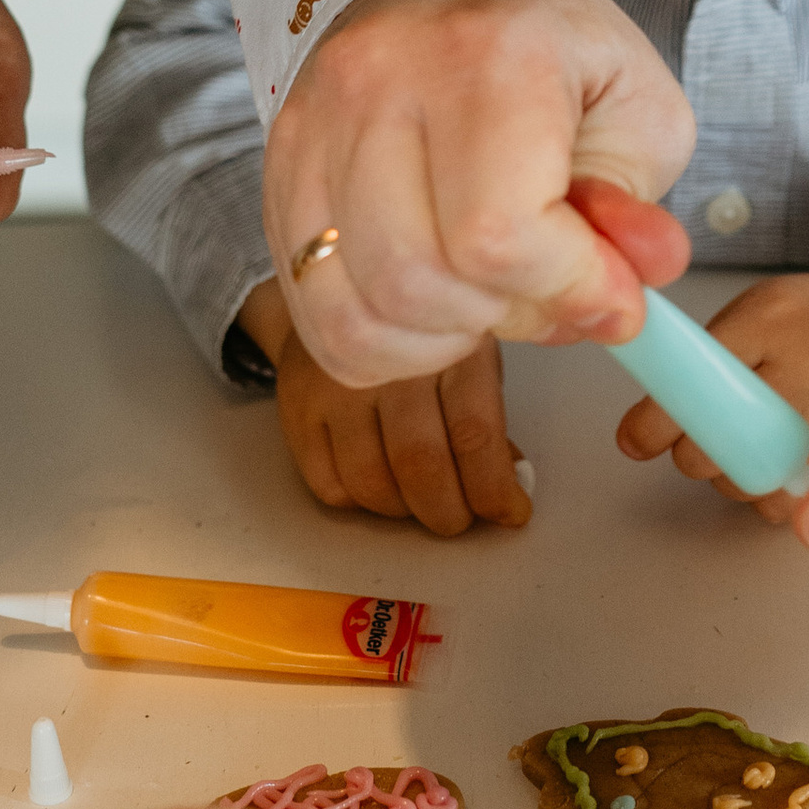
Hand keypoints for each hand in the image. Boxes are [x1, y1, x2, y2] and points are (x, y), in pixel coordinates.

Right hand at [240, 281, 531, 534]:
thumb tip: (509, 483)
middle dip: (449, 511)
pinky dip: (361, 502)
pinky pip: (328, 485)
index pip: (474, 433)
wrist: (338, 290)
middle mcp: (388, 364)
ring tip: (421, 503)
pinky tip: (381, 486)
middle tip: (460, 518)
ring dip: (405, 511)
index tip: (510, 512)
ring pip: (372, 483)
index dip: (494, 488)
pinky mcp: (297, 409)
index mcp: (448, 344)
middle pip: (420, 464)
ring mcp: (336, 386)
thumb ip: (488, 416)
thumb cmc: (420, 333)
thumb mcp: (470, 354)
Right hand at [264, 0, 693, 382]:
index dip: (565, 290)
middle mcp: (378, 80)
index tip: (611, 295)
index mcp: (485, 51)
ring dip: (444, 333)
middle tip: (550, 287)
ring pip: (359, 308)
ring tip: (491, 291)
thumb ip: (634, 214)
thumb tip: (620, 305)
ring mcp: (312, 126)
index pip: (498, 232)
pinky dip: (386, 341)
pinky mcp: (278, 171)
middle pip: (418, 278)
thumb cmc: (551, 49)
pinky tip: (434, 306)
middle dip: (505, 314)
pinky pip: (316, 314)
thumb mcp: (636, 111)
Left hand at [616, 272, 808, 523]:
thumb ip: (699, 360)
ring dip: (733, 476)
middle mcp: (808, 376)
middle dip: (694, 451)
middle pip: (714, 450)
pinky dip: (773, 493)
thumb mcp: (753, 314)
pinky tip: (785, 460)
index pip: (696, 384)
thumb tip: (639, 430)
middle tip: (707, 434)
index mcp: (772, 324)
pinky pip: (788, 507)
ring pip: (746, 487)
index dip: (654, 423)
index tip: (635, 439)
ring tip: (758, 440)